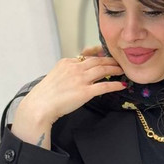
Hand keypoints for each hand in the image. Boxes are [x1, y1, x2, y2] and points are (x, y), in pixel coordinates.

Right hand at [11, 51, 125, 145]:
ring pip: (103, 70)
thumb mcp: (55, 77)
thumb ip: (66, 74)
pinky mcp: (85, 92)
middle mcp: (75, 68)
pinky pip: (105, 86)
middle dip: (110, 61)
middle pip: (97, 61)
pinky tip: (122, 85)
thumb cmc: (45, 95)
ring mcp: (80, 79)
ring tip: (122, 70)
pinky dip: (115, 85)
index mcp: (66, 63)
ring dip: (115, 69)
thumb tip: (74, 77)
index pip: (86, 57)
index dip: (98, 57)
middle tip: (119, 62)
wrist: (40, 106)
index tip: (106, 58)